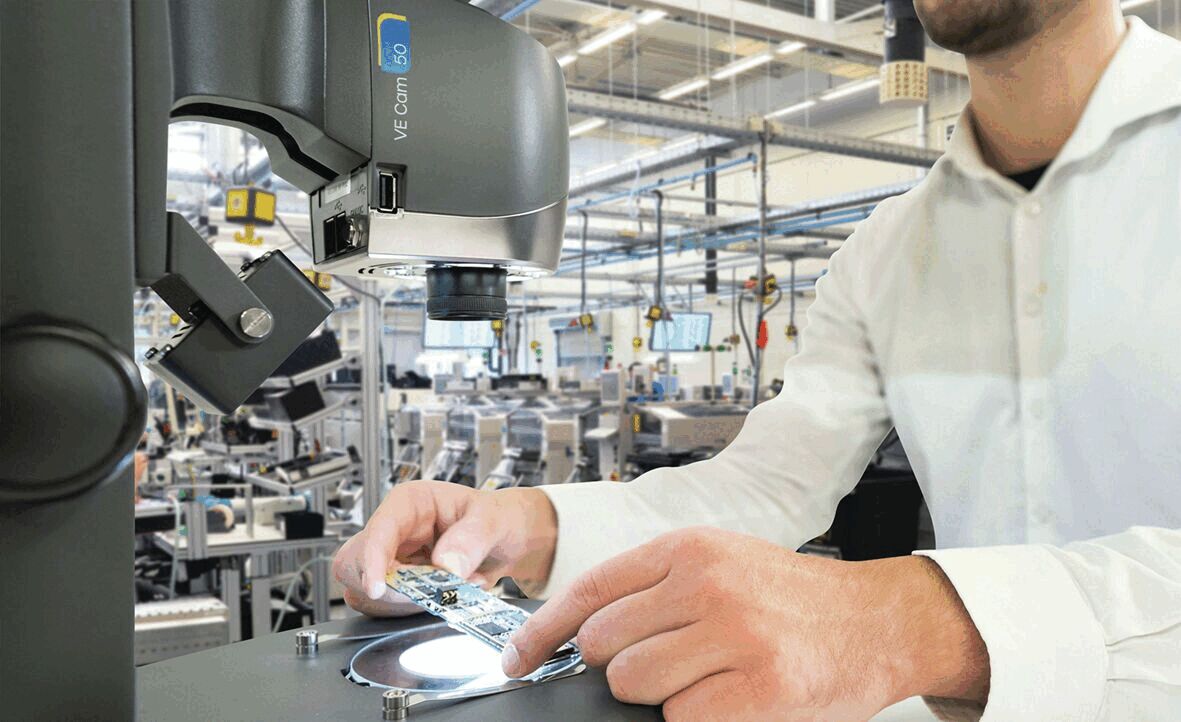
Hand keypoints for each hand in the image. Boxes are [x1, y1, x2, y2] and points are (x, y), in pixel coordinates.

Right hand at [332, 480, 557, 616]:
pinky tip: (447, 596)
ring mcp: (395, 560)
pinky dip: (416, 610)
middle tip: (426, 593)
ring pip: (366, 591)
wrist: (512, 541)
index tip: (379, 588)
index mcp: (410, 503)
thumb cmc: (500, 517)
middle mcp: (396, 531)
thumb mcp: (494, 519)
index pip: (377, 530)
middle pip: (355, 564)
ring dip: (404, 602)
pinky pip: (389, 607)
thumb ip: (472, 539)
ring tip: (451, 588)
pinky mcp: (401, 585)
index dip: (371, 560)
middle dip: (385, 587)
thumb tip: (446, 565)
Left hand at [504, 527, 988, 721]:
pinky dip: (692, 717)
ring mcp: (733, 635)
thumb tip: (584, 635)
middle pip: (605, 644)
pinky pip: (680, 718)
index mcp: (689, 549)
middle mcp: (706, 584)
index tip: (518, 659)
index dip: (543, 630)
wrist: (877, 621)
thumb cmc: (792, 598)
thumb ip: (655, 588)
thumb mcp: (721, 563)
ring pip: (634, 684)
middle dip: (616, 667)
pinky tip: (727, 698)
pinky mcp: (758, 689)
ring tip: (703, 679)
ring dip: (656, 695)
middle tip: (660, 667)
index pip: (590, 589)